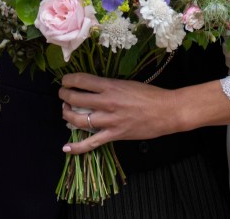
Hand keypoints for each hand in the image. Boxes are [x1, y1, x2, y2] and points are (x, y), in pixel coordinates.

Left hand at [59, 73, 178, 154]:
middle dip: (64, 96)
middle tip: (62, 94)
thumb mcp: (129, 84)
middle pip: (76, 98)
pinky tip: (66, 148)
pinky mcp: (114, 135)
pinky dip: (77, 147)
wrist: (167, 111)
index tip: (65, 81)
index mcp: (111, 86)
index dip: (68, 80)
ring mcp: (109, 120)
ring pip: (78, 120)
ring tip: (65, 111)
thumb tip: (94, 88)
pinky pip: (91, 143)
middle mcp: (107, 102)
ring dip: (67, 115)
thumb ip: (111, 86)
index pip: (82, 80)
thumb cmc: (151, 95)